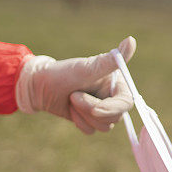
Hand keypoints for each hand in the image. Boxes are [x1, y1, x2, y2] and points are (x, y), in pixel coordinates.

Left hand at [15, 37, 135, 133]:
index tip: (95, 108)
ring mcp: (102, 110)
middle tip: (73, 96)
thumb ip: (111, 61)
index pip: (126, 103)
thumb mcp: (87, 68)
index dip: (111, 108)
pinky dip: (78, 122)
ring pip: (104, 126)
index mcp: (116, 83)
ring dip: (83, 115)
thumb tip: (132, 40)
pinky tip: (70, 110)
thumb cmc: (63, 73)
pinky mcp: (91, 121)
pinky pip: (91, 131)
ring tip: (71, 100)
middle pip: (115, 117)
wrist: (39, 86)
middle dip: (90, 109)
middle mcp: (112, 97)